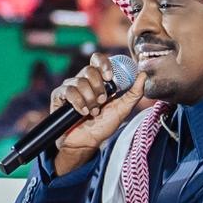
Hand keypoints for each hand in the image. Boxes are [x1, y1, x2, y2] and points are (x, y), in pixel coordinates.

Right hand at [49, 53, 147, 175]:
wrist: (86, 143)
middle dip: (98, 88)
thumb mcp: (122, 110)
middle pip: (89, 70)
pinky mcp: (59, 96)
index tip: (110, 77)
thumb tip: (143, 75)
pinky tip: (82, 112)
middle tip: (102, 102)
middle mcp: (83, 80)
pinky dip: (78, 102)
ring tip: (92, 112)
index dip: (104, 64)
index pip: (98, 59)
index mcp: (98, 80)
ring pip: (80, 81)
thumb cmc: (103, 126)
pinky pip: (68, 90)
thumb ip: (134, 93)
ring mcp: (70, 87)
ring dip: (89, 99)